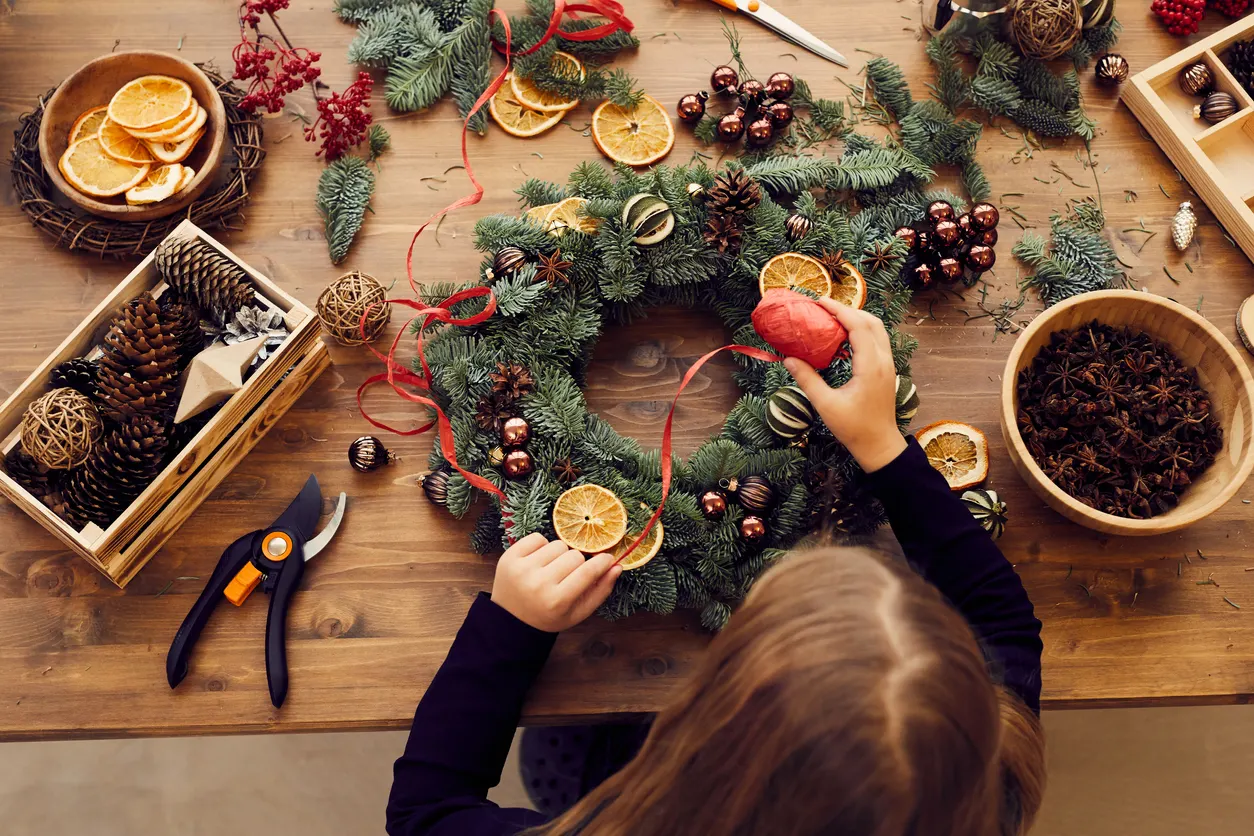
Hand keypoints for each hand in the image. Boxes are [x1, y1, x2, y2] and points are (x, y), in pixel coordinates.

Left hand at [490, 533, 622, 632]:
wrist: (511, 619)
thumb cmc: (549, 615)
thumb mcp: (578, 612)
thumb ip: (600, 590)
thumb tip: (617, 566)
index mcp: (557, 600)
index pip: (588, 571)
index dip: (602, 562)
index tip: (607, 559)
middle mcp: (538, 584)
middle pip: (574, 555)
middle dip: (576, 563)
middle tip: (568, 575)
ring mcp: (522, 569)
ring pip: (557, 545)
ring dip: (559, 555)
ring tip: (550, 570)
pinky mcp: (509, 557)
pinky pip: (538, 538)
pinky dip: (541, 547)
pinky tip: (538, 562)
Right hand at [783, 298, 906, 472]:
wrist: (879, 445)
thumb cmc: (853, 428)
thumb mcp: (826, 405)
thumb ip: (807, 379)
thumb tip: (788, 358)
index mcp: (871, 366)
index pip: (858, 327)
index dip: (840, 310)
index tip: (820, 302)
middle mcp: (884, 361)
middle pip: (872, 322)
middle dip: (849, 310)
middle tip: (824, 307)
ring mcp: (888, 365)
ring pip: (877, 330)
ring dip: (857, 319)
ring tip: (832, 318)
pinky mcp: (887, 370)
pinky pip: (877, 341)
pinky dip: (862, 331)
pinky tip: (843, 338)